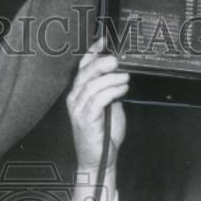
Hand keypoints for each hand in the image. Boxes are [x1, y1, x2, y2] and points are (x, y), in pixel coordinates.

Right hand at [66, 37, 127, 175]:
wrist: (99, 160)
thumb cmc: (104, 135)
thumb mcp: (109, 107)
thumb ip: (110, 90)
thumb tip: (121, 74)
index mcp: (78, 93)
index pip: (82, 67)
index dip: (92, 52)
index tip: (105, 40)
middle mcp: (74, 99)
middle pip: (85, 73)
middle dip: (102, 62)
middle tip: (117, 59)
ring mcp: (78, 109)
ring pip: (92, 85)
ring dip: (111, 78)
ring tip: (125, 77)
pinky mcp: (85, 119)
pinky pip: (98, 99)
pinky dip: (112, 91)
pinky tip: (122, 89)